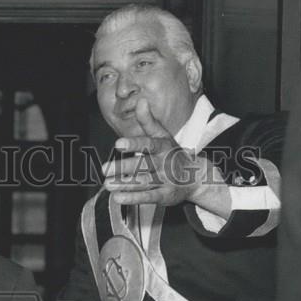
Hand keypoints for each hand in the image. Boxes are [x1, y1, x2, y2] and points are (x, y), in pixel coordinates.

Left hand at [103, 99, 223, 208]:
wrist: (195, 177)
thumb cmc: (172, 153)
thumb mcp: (163, 135)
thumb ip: (148, 122)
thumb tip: (140, 101)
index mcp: (162, 146)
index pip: (148, 144)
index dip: (133, 144)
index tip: (118, 144)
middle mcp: (163, 163)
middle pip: (142, 165)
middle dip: (123, 167)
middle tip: (104, 169)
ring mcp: (165, 180)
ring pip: (142, 182)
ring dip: (124, 184)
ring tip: (107, 184)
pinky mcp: (164, 195)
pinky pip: (148, 197)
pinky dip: (133, 198)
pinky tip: (118, 198)